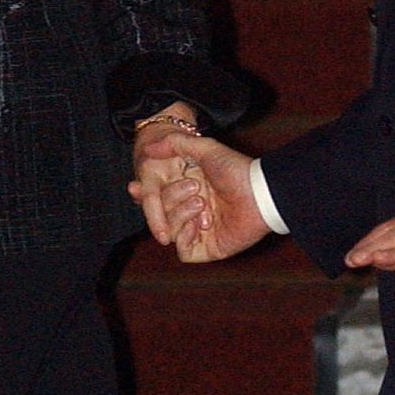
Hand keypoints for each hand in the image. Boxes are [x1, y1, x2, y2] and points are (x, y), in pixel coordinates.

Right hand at [128, 132, 268, 261]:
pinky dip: (185, 237)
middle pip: (160, 214)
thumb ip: (175, 143)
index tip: (135, 186)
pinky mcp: (209, 249)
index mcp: (189, 192)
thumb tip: (148, 148)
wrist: (259, 192)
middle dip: (171, 198)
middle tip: (195, 187)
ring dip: (180, 215)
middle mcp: (193, 213)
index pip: (158, 199)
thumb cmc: (235, 170)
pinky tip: (200, 222)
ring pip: (170, 232)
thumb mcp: (204, 149)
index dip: (145, 195)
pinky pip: (183, 251)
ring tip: (202, 203)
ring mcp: (200, 232)